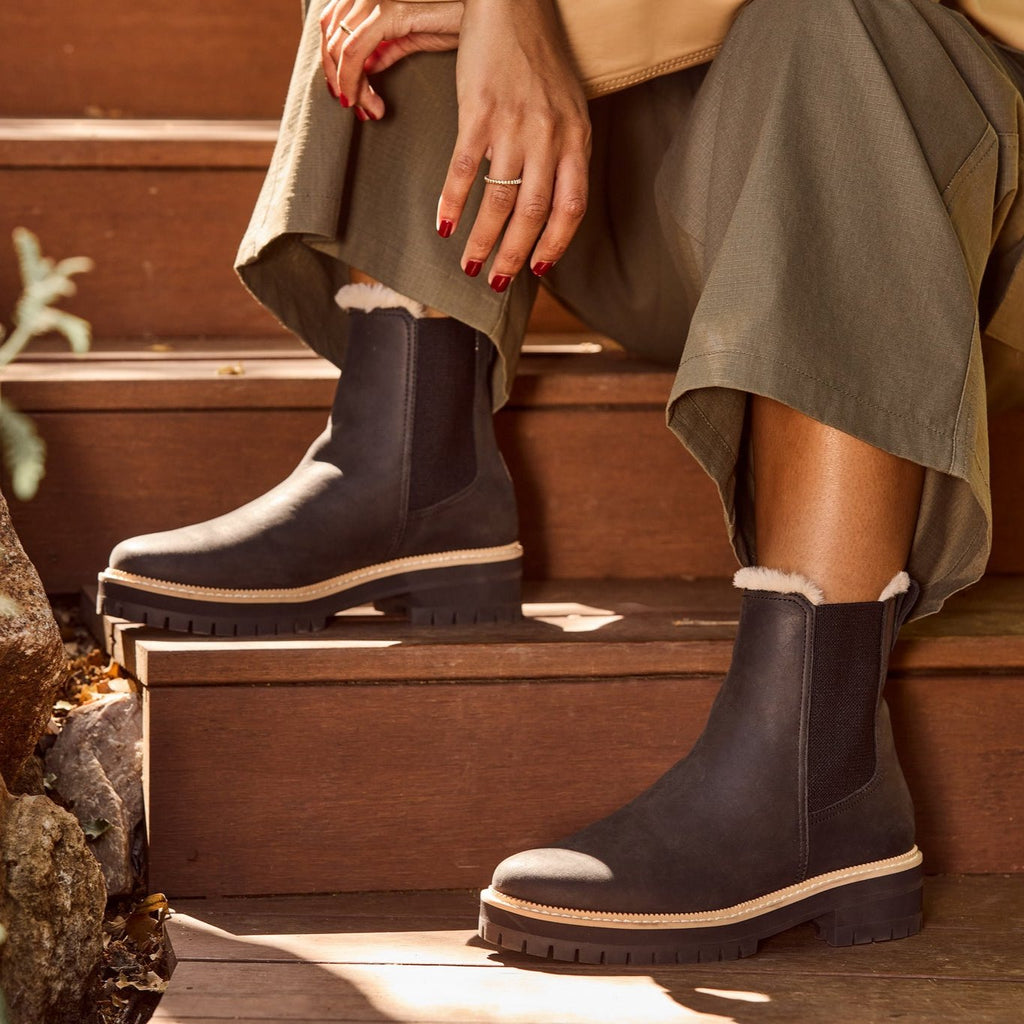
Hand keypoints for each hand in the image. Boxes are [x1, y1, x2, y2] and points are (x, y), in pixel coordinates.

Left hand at [320, 1, 462, 117]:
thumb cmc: (452, 20)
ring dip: (349, 88)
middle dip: (339, 81)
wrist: (480, 13)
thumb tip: (367, 67)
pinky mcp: (390, 11)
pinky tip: (370, 103)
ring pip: (340, 49)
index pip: (331, 27)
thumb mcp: (411, 36)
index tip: (347, 94)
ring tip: (367, 110)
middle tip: (356, 108)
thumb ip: (385, 48)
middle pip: (330, 39)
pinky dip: (355, 82)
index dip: (332, 65)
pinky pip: (356, 52)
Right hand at [437, 0, 590, 288]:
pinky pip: (464, 170)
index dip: (555, 245)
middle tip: (496, 282)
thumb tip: (545, 204)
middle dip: (513, 256)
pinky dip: (452, 202)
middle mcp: (549, 138)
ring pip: (498, 201)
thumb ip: (562, 154)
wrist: (514, 6)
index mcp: (576, 140)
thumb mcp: (568, 109)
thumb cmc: (541, 61)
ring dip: (481, 239)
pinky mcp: (479, 112)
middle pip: (532, 214)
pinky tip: (443, 224)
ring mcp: (514, 126)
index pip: (571, 208)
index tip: (539, 269)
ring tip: (469, 263)